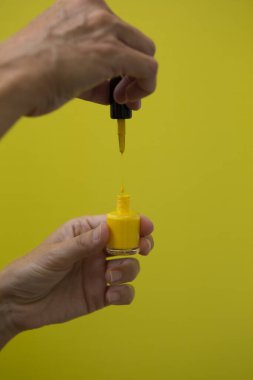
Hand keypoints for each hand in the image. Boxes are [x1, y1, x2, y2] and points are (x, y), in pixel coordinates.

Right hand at [0, 0, 156, 117]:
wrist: (12, 78)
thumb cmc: (29, 73)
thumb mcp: (65, 62)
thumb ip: (97, 75)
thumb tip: (122, 95)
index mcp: (80, 5)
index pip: (114, 31)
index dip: (120, 58)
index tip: (114, 78)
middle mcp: (95, 9)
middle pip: (135, 40)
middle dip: (132, 69)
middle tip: (120, 92)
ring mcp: (105, 27)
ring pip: (146, 51)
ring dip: (139, 79)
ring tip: (121, 98)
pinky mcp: (113, 51)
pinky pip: (149, 69)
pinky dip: (145, 87)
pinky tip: (126, 100)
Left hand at [0, 215, 153, 338]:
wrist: (17, 304)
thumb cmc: (31, 269)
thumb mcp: (55, 254)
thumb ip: (82, 243)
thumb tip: (107, 229)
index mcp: (85, 233)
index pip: (114, 223)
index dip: (132, 223)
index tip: (146, 226)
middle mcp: (96, 251)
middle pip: (128, 243)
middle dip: (140, 244)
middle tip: (143, 248)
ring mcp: (99, 273)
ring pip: (129, 267)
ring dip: (128, 270)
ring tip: (110, 277)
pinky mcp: (100, 295)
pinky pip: (123, 292)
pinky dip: (124, 293)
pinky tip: (111, 294)